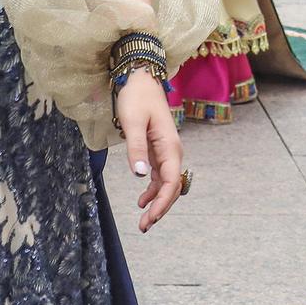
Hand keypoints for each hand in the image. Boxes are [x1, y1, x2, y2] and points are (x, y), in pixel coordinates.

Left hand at [115, 69, 183, 231]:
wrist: (140, 78)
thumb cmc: (136, 97)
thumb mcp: (132, 122)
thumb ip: (136, 149)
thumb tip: (140, 176)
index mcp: (170, 146)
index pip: (171, 181)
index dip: (163, 202)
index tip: (150, 218)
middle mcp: (172, 150)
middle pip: (173, 186)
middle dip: (161, 208)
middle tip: (144, 226)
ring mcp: (166, 150)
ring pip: (167, 183)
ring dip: (157, 202)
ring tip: (144, 220)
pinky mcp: (158, 148)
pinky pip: (160, 175)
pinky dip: (153, 190)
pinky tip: (142, 200)